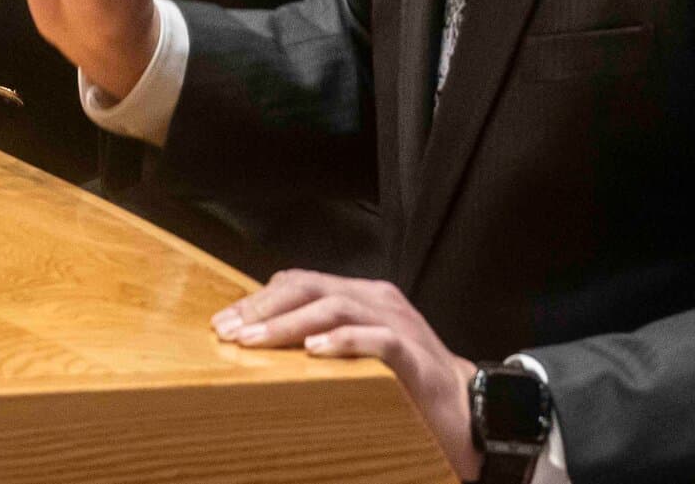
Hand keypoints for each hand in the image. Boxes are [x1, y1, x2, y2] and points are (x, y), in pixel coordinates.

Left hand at [213, 272, 480, 479]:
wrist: (471, 412)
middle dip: (264, 307)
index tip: (224, 323)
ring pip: (335, 307)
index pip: (302, 282)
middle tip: (229, 331)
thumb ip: (326, 342)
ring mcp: (397, 323)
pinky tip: (315, 351)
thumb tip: (267, 350)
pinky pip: (375, 340)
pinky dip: (342, 341)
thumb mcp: (360, 358)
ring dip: (289, 324)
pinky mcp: (413, 355)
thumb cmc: (409, 389)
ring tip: (256, 341)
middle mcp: (378, 300)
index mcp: (362, 297)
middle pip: (311, 287)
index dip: (259, 299)